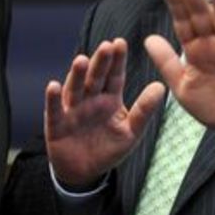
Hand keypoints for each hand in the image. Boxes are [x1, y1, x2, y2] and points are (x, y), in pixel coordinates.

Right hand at [45, 38, 164, 186]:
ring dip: (77, 75)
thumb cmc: (108, 149)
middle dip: (100, 62)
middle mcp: (90, 99)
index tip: (120, 43)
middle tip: (106, 46)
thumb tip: (161, 87)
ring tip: (81, 60)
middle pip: (95, 78)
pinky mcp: (57, 124)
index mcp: (109, 98)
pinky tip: (53, 86)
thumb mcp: (131, 132)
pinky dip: (53, 99)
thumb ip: (144, 110)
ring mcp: (73, 110)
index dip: (117, 60)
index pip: (114, 76)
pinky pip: (55, 110)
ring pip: (75, 89)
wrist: (84, 171)